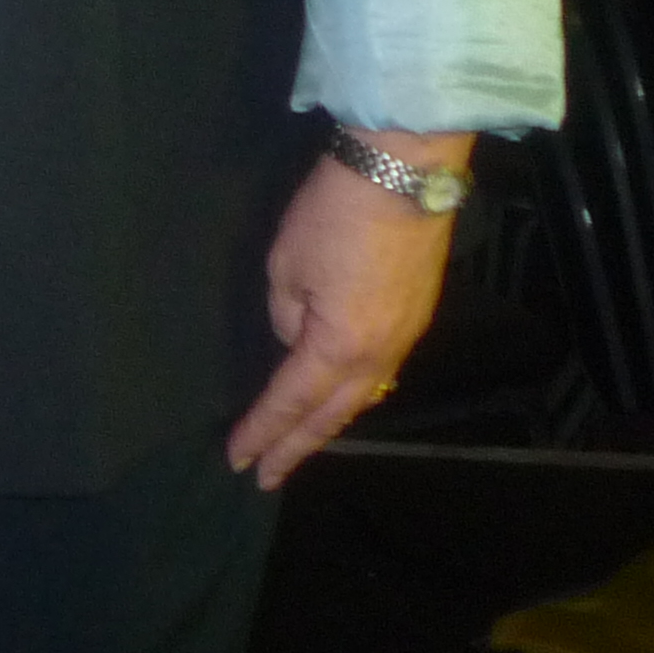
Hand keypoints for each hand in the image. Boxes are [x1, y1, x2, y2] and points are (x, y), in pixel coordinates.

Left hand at [223, 135, 469, 489]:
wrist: (403, 176)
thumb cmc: (334, 215)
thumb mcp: (287, 264)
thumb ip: (287, 315)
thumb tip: (297, 339)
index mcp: (339, 347)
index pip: (291, 402)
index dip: (264, 432)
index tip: (238, 460)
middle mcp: (379, 356)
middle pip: (332, 416)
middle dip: (297, 447)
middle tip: (267, 476)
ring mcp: (404, 339)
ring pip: (362, 399)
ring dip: (328, 424)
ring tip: (299, 444)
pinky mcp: (416, 318)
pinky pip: (381, 374)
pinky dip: (355, 396)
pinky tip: (343, 400)